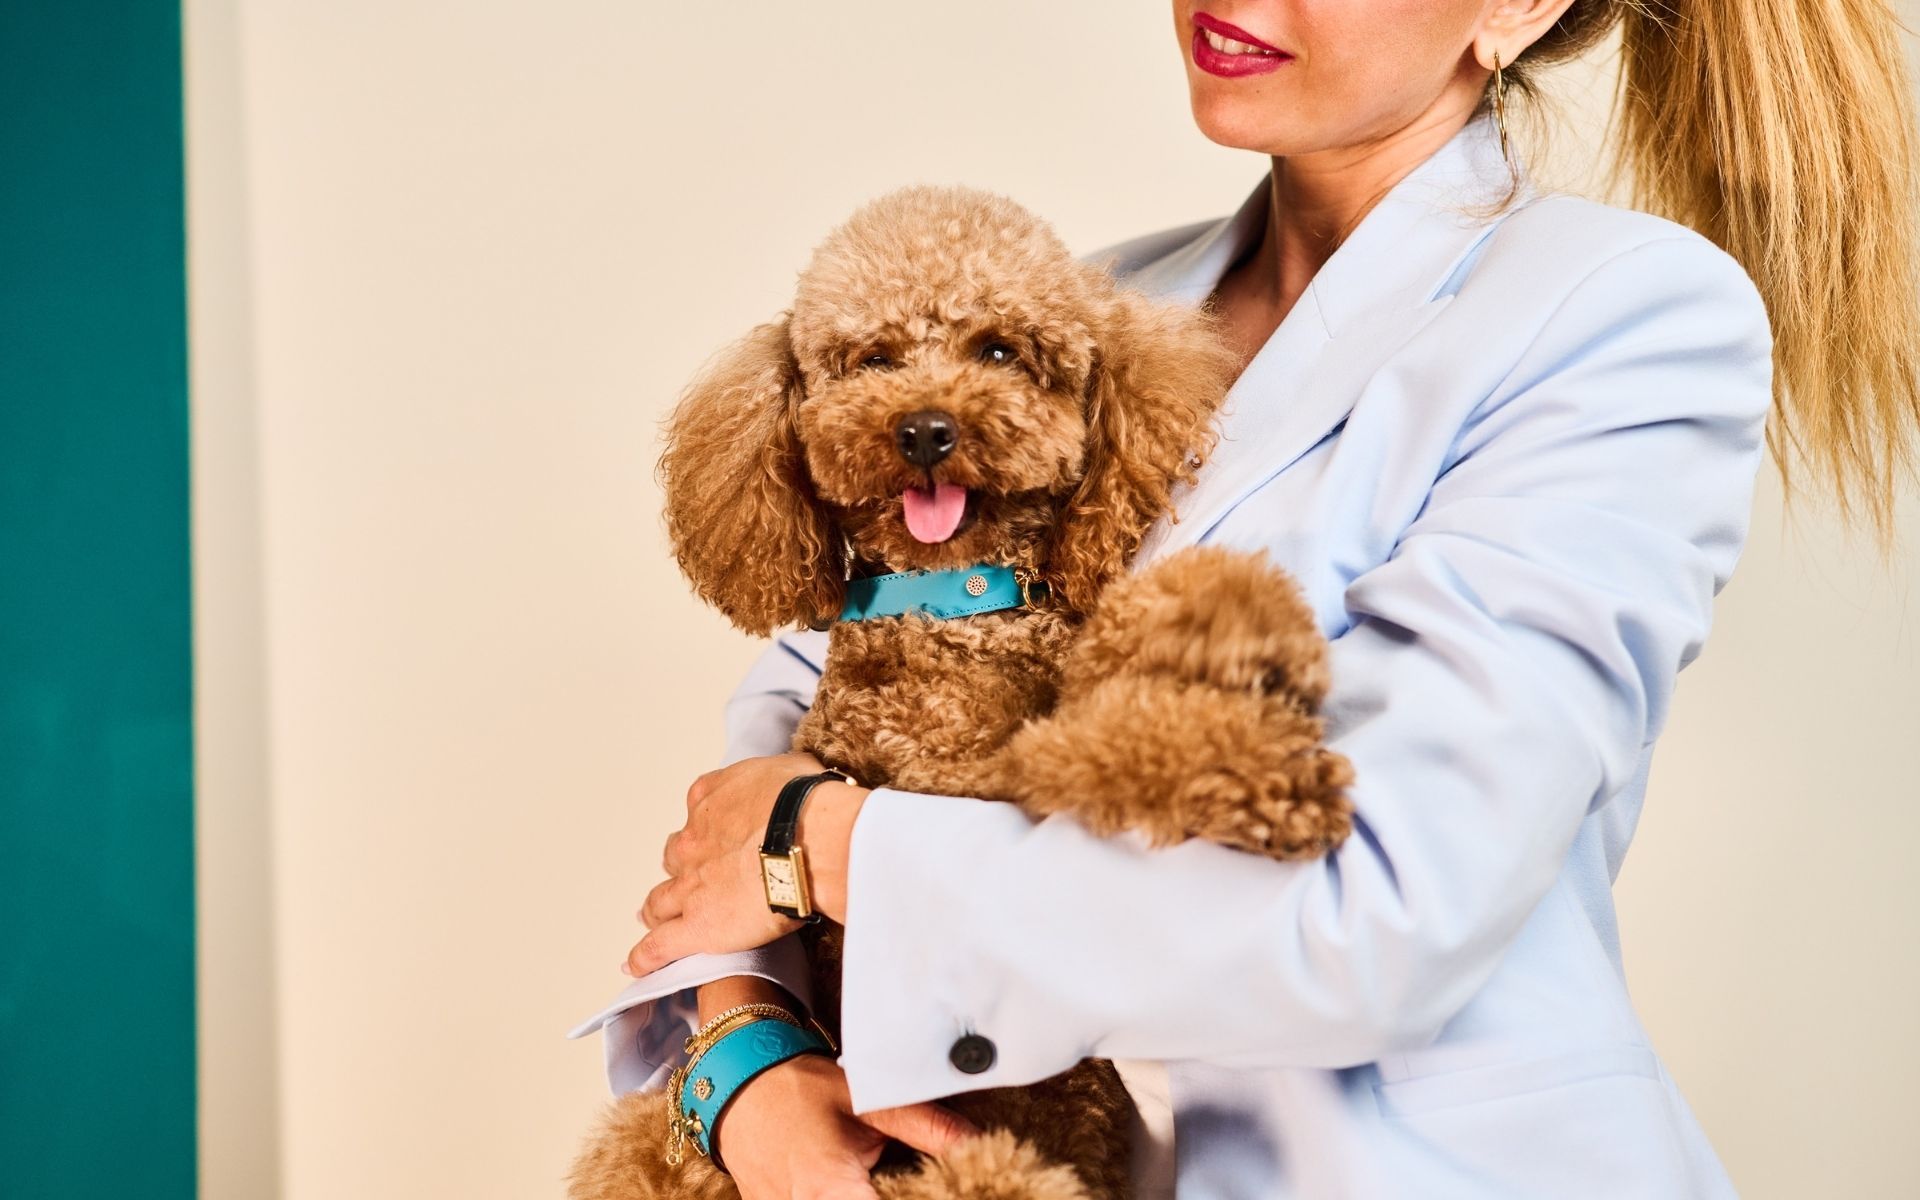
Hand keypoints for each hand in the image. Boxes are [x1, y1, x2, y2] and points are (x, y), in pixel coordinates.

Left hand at [626, 752, 868, 976]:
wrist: (807, 838)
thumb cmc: (806, 803)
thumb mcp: (792, 770)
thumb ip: (778, 779)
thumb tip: (791, 782)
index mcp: (710, 799)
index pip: (698, 812)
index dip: (706, 828)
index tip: (716, 836)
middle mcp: (693, 840)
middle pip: (675, 856)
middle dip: (679, 867)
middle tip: (684, 878)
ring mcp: (689, 885)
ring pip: (659, 901)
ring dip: (654, 909)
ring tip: (648, 917)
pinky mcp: (696, 925)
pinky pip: (659, 946)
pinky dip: (645, 957)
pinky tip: (635, 965)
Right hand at [711, 1052, 978, 1199]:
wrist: (739, 1085)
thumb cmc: (802, 1088)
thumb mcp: (869, 1100)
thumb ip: (927, 1127)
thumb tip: (977, 1143)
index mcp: (830, 1189)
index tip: (945, 1192)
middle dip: (895, 1197)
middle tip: (922, 1186)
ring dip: (875, 1195)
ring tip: (886, 1184)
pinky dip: (848, 1197)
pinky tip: (862, 1186)